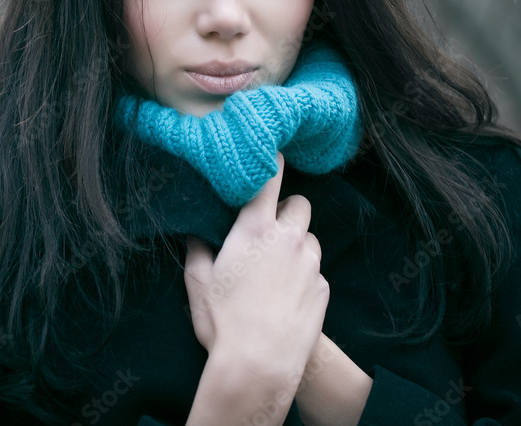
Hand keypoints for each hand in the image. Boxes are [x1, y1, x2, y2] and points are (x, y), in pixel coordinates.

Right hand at [183, 152, 328, 382]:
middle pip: (299, 203)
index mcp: (254, 230)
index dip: (273, 161)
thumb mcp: (198, 283)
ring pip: (310, 238)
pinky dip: (304, 275)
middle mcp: (288, 239)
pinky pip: (316, 270)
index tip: (271, 154)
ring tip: (274, 270)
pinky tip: (285, 297)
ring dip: (296, 244)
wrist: (260, 366)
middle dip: (286, 211)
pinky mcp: (324, 288)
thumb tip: (197, 234)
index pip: (270, 179)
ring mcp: (310, 264)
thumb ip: (198, 250)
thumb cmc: (223, 323)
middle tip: (266, 232)